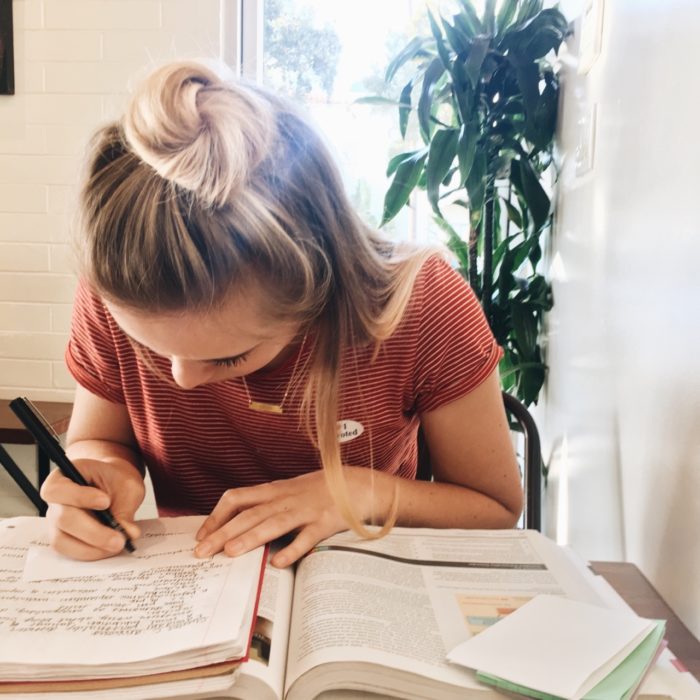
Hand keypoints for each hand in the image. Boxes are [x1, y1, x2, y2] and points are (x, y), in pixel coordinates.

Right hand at [40, 458, 144, 560]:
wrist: (114, 484)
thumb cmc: (116, 480)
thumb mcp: (126, 485)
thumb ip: (126, 506)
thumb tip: (128, 532)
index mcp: (62, 478)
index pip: (58, 489)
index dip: (79, 497)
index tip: (105, 501)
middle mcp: (55, 501)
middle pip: (63, 519)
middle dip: (93, 532)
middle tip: (118, 539)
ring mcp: (56, 522)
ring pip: (62, 540)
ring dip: (91, 547)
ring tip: (117, 545)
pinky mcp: (64, 538)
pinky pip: (70, 550)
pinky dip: (90, 552)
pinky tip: (109, 549)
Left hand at [194, 468, 383, 566]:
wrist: (353, 485)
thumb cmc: (316, 490)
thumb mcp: (287, 491)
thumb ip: (264, 504)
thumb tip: (234, 524)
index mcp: (273, 491)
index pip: (237, 498)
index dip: (216, 516)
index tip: (201, 535)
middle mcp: (285, 499)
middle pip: (248, 514)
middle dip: (222, 533)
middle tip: (202, 552)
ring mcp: (304, 511)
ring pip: (273, 523)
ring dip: (250, 537)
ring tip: (230, 553)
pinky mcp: (324, 523)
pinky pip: (306, 538)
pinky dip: (291, 549)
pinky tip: (278, 562)